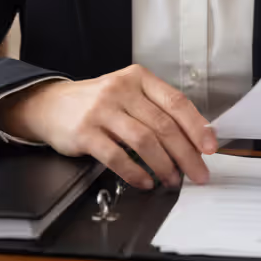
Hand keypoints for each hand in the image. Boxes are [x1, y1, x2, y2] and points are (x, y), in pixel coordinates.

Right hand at [0, 64, 217, 190]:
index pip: (176, 102)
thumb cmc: (96, 103)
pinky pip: (117, 156)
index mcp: (137, 78)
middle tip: (197, 174)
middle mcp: (120, 90)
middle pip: (163, 125)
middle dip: (186, 155)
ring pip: (144, 141)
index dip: (197, 127)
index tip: (210, 148)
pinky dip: (135, 173)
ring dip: (164, 165)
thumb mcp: (127, 94)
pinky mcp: (85, 132)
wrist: (50, 105)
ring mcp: (101, 110)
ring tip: (172, 180)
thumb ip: (156, 110)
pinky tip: (145, 182)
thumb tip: (194, 139)